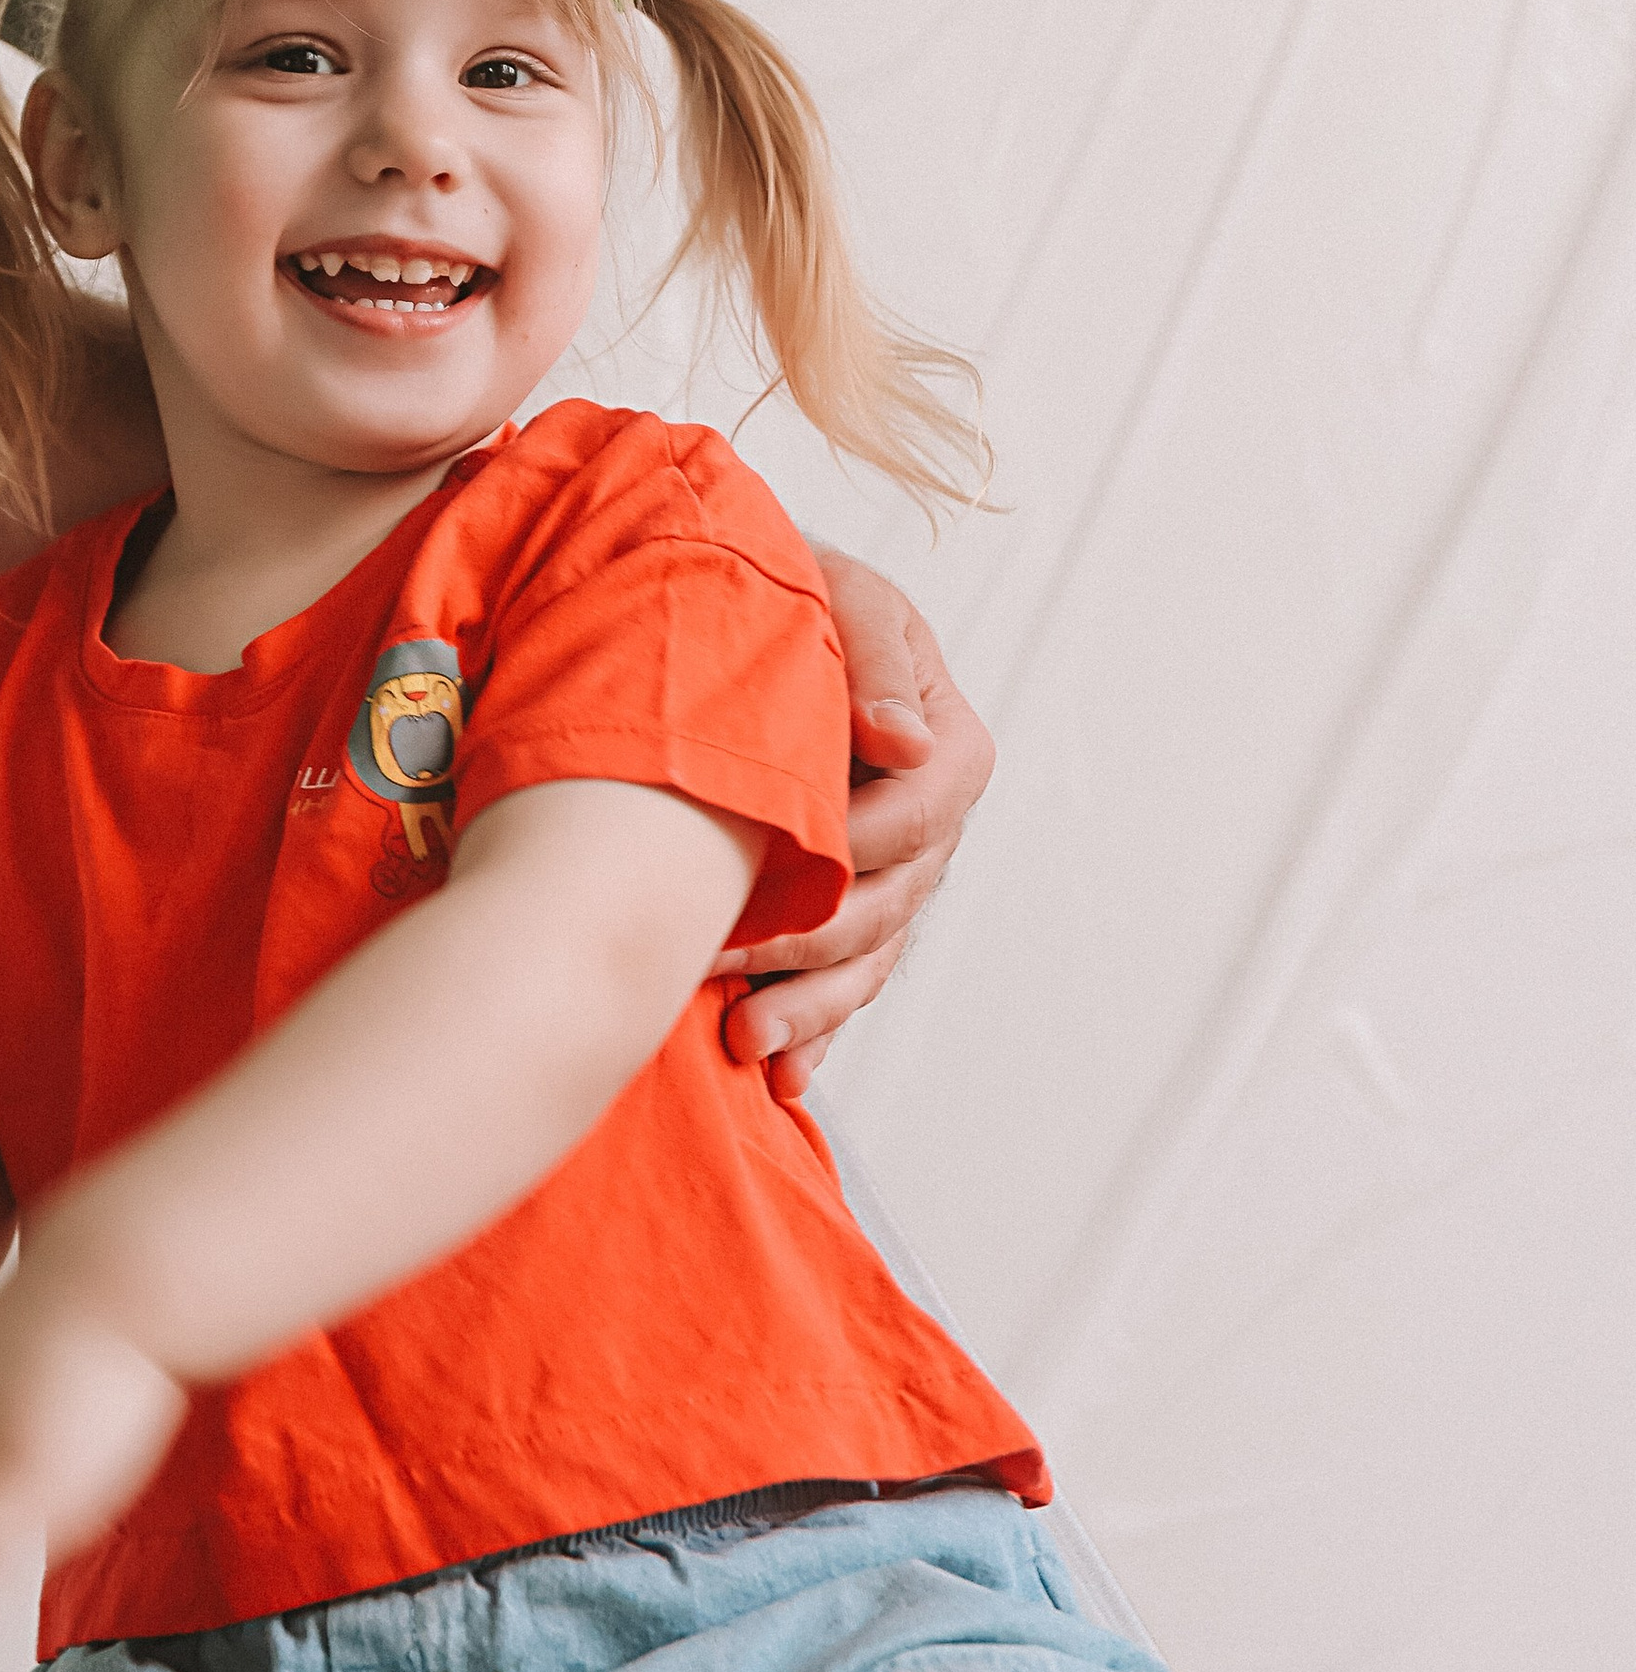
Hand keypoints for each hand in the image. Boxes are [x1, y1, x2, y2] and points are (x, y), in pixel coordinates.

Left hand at [720, 551, 993, 1100]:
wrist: (737, 618)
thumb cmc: (794, 596)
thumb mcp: (842, 596)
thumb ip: (876, 661)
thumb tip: (904, 743)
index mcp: (944, 744)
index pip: (923, 810)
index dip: (862, 843)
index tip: (786, 861)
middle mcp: (927, 822)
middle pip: (893, 900)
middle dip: (816, 943)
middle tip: (728, 962)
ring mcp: (889, 876)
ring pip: (868, 958)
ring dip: (811, 1007)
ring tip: (747, 1041)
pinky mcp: (847, 912)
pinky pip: (843, 984)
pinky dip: (814, 1031)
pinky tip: (781, 1075)